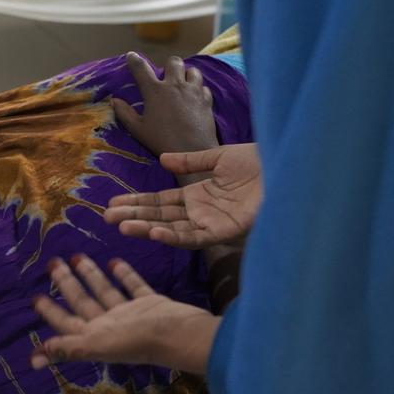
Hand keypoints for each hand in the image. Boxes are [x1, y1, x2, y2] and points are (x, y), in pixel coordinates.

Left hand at [31, 256, 217, 373]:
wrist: (182, 335)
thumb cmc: (138, 340)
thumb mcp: (99, 345)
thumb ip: (69, 348)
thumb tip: (35, 357)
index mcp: (96, 337)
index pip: (66, 323)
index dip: (50, 312)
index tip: (36, 296)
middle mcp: (111, 326)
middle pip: (83, 302)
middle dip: (66, 284)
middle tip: (52, 262)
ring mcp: (131, 315)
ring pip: (105, 291)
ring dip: (91, 275)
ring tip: (76, 255)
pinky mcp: (150, 303)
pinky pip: (133, 286)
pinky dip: (124, 274)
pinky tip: (114, 260)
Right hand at [105, 143, 262, 248]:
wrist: (286, 165)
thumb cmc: (258, 162)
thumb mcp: (218, 157)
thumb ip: (190, 161)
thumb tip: (163, 158)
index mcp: (198, 195)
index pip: (160, 201)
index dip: (137, 202)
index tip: (113, 204)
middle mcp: (201, 212)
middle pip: (160, 216)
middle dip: (134, 216)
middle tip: (107, 218)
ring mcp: (212, 222)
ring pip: (172, 229)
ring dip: (147, 228)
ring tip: (123, 227)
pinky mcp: (226, 231)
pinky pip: (195, 236)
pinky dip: (174, 235)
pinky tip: (154, 232)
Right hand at [112, 52, 218, 156]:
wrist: (192, 151)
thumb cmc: (161, 140)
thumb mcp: (138, 129)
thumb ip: (124, 113)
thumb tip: (114, 101)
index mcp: (155, 91)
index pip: (141, 69)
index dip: (134, 60)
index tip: (131, 56)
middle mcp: (175, 85)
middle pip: (174, 62)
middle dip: (169, 65)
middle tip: (166, 76)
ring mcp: (193, 91)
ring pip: (193, 70)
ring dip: (187, 74)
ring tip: (183, 84)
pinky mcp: (207, 100)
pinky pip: (204, 87)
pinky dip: (199, 90)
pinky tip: (195, 98)